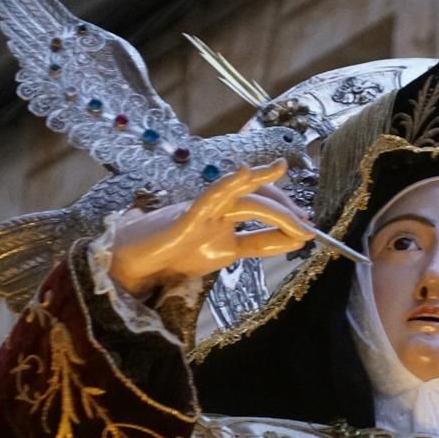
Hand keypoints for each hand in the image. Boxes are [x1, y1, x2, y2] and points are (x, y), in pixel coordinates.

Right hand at [107, 160, 312, 296]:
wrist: (129, 264)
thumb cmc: (170, 257)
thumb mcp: (221, 256)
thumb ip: (250, 246)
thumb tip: (287, 241)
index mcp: (224, 216)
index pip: (262, 209)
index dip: (287, 217)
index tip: (309, 230)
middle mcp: (216, 208)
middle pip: (257, 198)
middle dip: (286, 211)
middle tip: (307, 228)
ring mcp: (202, 212)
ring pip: (243, 198)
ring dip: (275, 209)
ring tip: (299, 224)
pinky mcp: (186, 218)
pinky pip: (211, 196)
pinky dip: (230, 183)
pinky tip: (247, 173)